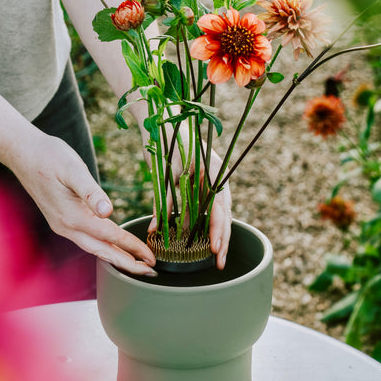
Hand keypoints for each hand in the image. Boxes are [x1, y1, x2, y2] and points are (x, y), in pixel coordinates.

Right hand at [11, 132, 156, 275]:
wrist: (24, 153)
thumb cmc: (49, 157)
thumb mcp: (73, 169)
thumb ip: (91, 192)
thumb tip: (108, 211)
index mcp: (72, 216)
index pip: (109, 236)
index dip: (131, 246)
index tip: (149, 256)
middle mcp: (66, 226)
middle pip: (102, 251)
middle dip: (127, 263)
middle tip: (150, 271)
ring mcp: (63, 225)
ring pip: (94, 248)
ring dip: (117, 257)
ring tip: (137, 264)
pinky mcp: (62, 220)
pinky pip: (87, 240)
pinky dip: (104, 246)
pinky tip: (114, 246)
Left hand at [148, 148, 231, 270]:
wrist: (160, 119)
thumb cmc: (164, 138)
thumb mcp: (165, 170)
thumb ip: (165, 199)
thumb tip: (156, 228)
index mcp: (214, 169)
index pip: (221, 204)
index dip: (218, 228)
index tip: (214, 247)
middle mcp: (216, 175)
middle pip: (224, 211)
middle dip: (222, 238)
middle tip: (219, 262)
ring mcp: (209, 178)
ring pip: (216, 211)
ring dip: (214, 233)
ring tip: (214, 256)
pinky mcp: (199, 182)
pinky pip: (203, 205)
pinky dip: (200, 222)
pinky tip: (196, 240)